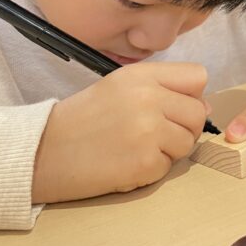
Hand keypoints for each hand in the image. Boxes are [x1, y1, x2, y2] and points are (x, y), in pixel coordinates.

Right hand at [32, 62, 207, 202]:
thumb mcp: (119, 87)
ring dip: (168, 151)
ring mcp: (148, 131)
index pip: (198, 77)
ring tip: (136, 148)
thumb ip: (162, 88)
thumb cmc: (82, 120)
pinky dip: (152, 170)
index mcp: (141, 75)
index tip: (174, 107)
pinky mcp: (145, 163)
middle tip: (153, 135)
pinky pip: (169, 167)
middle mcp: (148, 98)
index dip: (190, 94)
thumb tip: (204, 107)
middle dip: (182, 128)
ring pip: (188, 142)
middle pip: (197, 113)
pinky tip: (126, 163)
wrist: (41, 152)